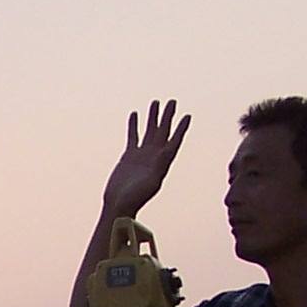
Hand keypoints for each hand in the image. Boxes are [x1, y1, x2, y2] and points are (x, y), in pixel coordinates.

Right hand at [103, 98, 189, 217]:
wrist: (119, 205)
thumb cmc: (134, 199)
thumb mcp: (149, 184)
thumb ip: (157, 169)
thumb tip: (163, 157)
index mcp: (161, 163)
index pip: (174, 142)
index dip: (181, 129)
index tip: (187, 116)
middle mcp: (154, 157)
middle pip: (163, 132)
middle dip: (168, 117)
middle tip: (172, 101)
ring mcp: (142, 155)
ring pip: (149, 131)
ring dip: (153, 117)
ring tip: (156, 102)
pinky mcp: (129, 156)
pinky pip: (133, 136)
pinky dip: (134, 125)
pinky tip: (135, 114)